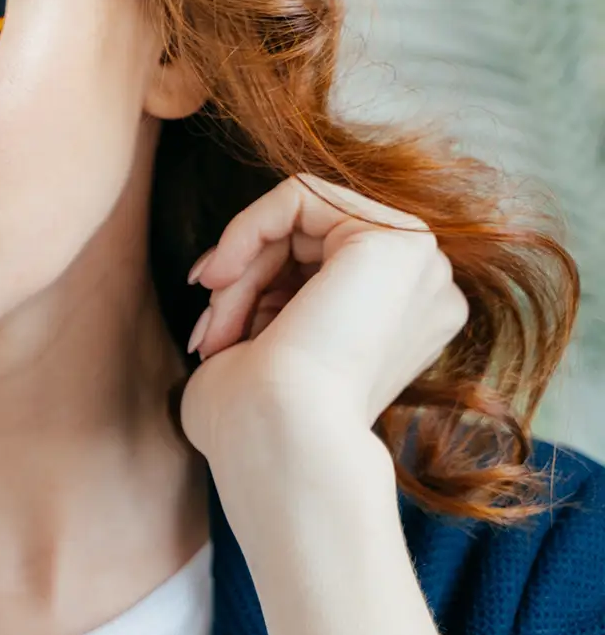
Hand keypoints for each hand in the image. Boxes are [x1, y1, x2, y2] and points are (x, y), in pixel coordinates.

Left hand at [177, 173, 469, 461]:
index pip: (316, 267)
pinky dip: (246, 229)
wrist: (279, 440)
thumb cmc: (255, 422)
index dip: (252, 285)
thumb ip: (274, 302)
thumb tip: (232, 270)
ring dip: (241, 269)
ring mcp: (421, 264)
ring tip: (217, 327)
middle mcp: (426, 292)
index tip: (209, 326)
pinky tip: (222, 277)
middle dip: (243, 279)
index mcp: (404, 322)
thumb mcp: (265, 347)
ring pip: (299, 221)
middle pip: (308, 240)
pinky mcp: (399, 239)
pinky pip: (299, 195)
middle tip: (209, 332)